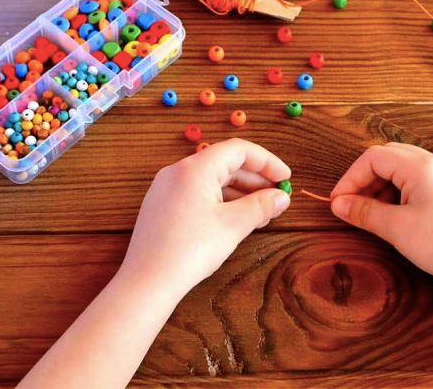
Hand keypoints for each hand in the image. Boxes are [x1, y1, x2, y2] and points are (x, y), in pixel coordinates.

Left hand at [122, 138, 290, 293]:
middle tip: (276, 198)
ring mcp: (166, 188)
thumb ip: (260, 206)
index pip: (238, 150)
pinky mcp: (161, 205)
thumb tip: (281, 197)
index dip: (267, 161)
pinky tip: (234, 220)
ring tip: (260, 214)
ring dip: (239, 192)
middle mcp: (177, 171)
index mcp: (195, 168)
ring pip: (211, 180)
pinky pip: (197, 193)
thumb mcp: (233, 225)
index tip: (285, 178)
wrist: (147, 281)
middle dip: (255, 179)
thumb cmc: (190, 250)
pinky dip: (220, 201)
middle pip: (224, 163)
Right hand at [330, 142, 432, 285]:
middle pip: (388, 156)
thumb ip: (363, 212)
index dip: (351, 177)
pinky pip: (417, 178)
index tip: (338, 201)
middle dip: (365, 178)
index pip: (374, 157)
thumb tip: (338, 204)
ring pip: (402, 166)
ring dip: (381, 184)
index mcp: (421, 167)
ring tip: (371, 211)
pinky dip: (398, 189)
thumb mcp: (396, 228)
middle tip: (352, 203)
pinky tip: (393, 212)